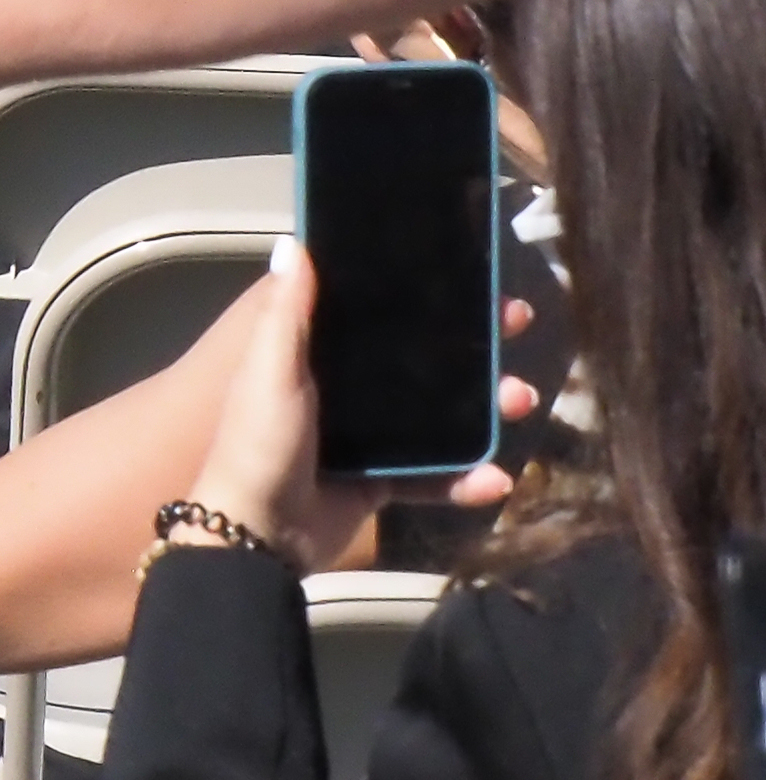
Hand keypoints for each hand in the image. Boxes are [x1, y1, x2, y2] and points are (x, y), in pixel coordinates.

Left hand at [184, 241, 513, 569]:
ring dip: (485, 410)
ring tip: (522, 401)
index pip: (376, 315)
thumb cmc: (260, 442)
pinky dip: (466, 480)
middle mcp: (345, 391)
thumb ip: (286, 314)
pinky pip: (435, 478)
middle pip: (419, 361)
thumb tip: (295, 243)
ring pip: (439, 417)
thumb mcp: (270, 371)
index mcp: (314, 356)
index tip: (471, 277)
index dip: (422, 297)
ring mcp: (368, 439)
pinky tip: (496, 479)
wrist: (258, 536)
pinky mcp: (383, 483)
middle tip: (517, 327)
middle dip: (471, 346)